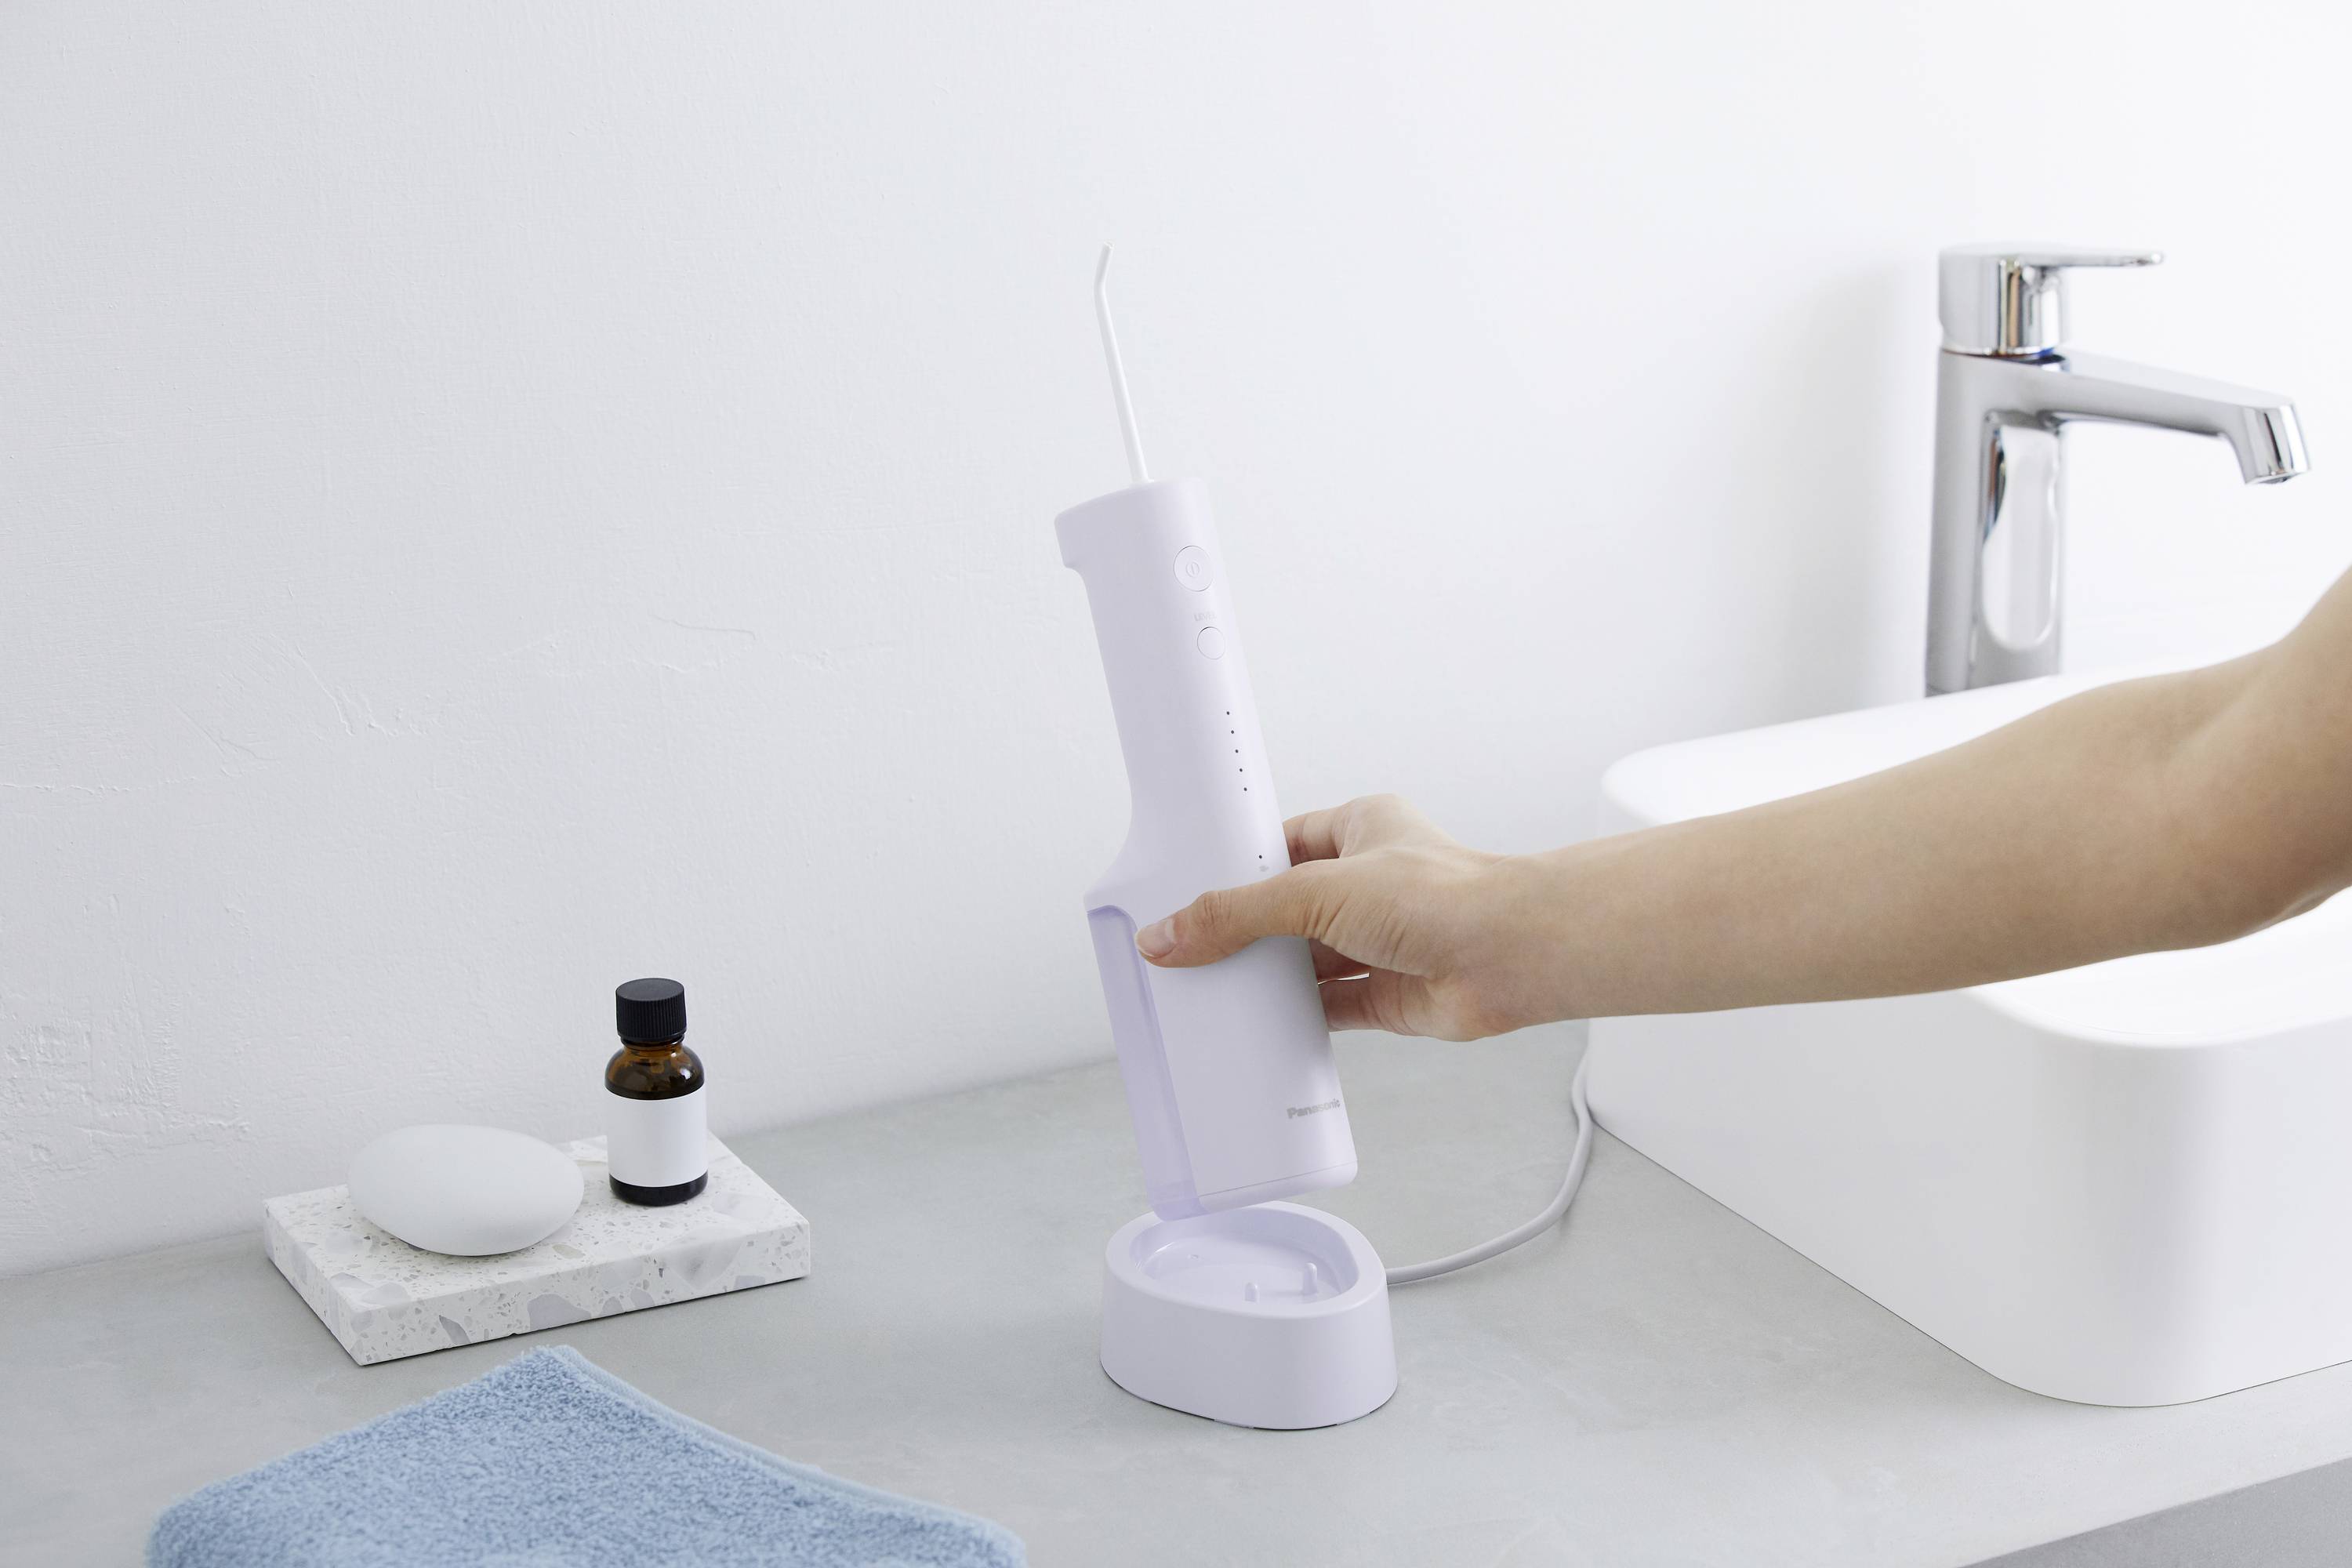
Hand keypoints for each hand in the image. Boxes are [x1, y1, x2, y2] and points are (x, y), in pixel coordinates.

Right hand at [1133, 794, 1544, 1040]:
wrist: (1511, 956)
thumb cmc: (1443, 896)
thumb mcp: (1317, 891)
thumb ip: (1238, 915)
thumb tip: (1169, 934)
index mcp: (1359, 829)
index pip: (1279, 844)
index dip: (1235, 869)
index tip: (1187, 891)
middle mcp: (1370, 883)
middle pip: (1287, 909)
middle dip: (1246, 932)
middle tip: (1187, 949)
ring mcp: (1379, 940)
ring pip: (1306, 961)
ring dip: (1267, 979)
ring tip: (1210, 991)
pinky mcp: (1388, 993)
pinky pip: (1328, 1008)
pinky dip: (1294, 1019)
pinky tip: (1257, 1027)